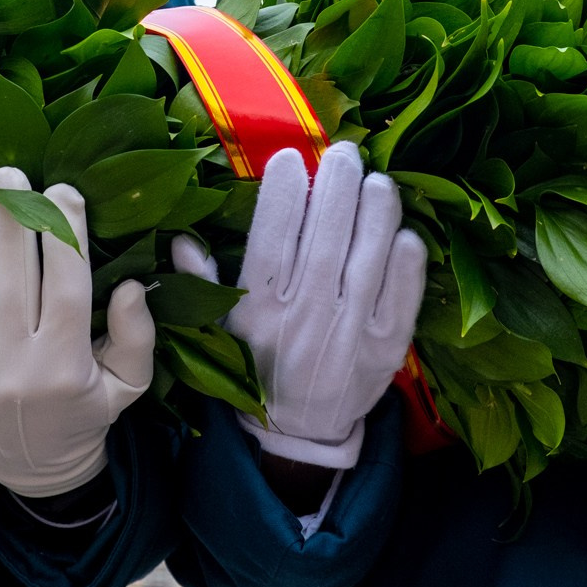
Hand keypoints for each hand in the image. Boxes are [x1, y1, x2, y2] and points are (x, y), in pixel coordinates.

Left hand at [0, 167, 154, 497]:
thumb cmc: (85, 413)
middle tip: (8, 172)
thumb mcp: (129, 384)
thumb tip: (133, 283)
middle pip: (12, 278)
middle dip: (11, 218)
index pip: (67, 285)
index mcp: (66, 366)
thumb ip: (136, 335)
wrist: (31, 469)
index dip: (65, 233)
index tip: (63, 190)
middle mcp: (17, 366)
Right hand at [172, 141, 425, 469]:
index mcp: (260, 307)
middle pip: (326, 236)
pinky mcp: (386, 348)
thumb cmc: (258, 365)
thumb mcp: (222, 329)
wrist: (299, 433)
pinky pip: (401, 297)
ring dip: (376, 212)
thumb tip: (181, 239)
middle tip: (346, 153)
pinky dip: (405, 263)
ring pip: (367, 258)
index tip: (291, 159)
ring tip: (378, 181)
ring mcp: (350, 331)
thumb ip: (205, 282)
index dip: (283, 192)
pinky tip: (404, 232)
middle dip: (338, 186)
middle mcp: (306, 315)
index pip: (272, 237)